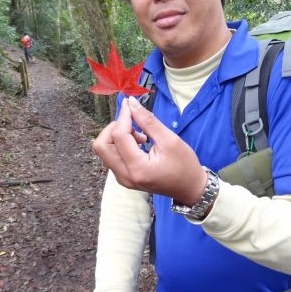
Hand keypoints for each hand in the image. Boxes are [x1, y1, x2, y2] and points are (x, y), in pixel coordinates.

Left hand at [92, 97, 207, 205]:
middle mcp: (124, 176)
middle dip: (114, 127)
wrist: (189, 188)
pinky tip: (138, 144)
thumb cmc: (184, 165)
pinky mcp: (122, 177)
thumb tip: (131, 102)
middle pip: (101, 145)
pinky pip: (111, 156)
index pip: (118, 136)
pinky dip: (120, 145)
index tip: (130, 104)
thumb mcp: (170, 140)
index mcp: (137, 168)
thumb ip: (148, 121)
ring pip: (104, 150)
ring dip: (117, 137)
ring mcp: (122, 179)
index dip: (123, 116)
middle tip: (134, 124)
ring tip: (141, 137)